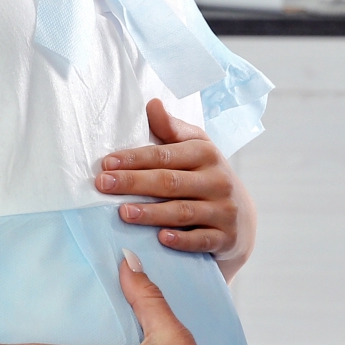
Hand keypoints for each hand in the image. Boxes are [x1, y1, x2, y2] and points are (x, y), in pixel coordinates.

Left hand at [100, 99, 254, 274]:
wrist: (241, 219)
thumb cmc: (206, 177)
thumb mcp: (196, 148)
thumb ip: (171, 129)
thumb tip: (152, 104)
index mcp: (206, 154)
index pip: (164, 154)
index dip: (134, 159)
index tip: (106, 163)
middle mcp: (217, 180)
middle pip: (170, 181)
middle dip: (134, 182)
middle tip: (103, 184)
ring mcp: (223, 210)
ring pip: (183, 211)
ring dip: (152, 212)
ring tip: (123, 212)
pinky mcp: (226, 237)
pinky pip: (201, 239)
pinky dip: (182, 240)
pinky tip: (161, 239)